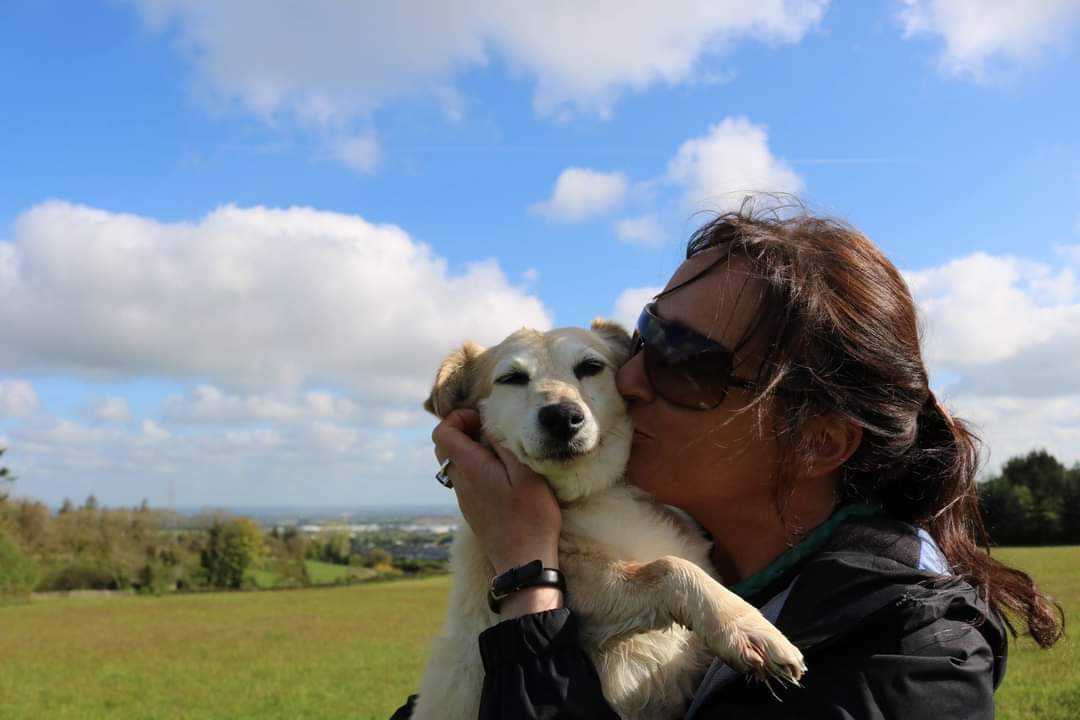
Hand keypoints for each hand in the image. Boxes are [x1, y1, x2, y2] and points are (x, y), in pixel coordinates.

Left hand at [432, 409, 561, 575]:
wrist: (524, 562)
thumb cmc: (530, 518)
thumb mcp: (527, 474)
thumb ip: (505, 445)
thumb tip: (489, 424)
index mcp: (470, 469)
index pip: (442, 434)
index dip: (458, 418)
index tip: (483, 420)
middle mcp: (461, 483)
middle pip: (444, 446)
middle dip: (463, 430)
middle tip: (491, 431)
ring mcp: (465, 498)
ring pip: (455, 463)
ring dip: (472, 449)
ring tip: (501, 451)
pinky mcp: (473, 509)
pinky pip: (465, 478)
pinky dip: (477, 466)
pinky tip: (503, 473)